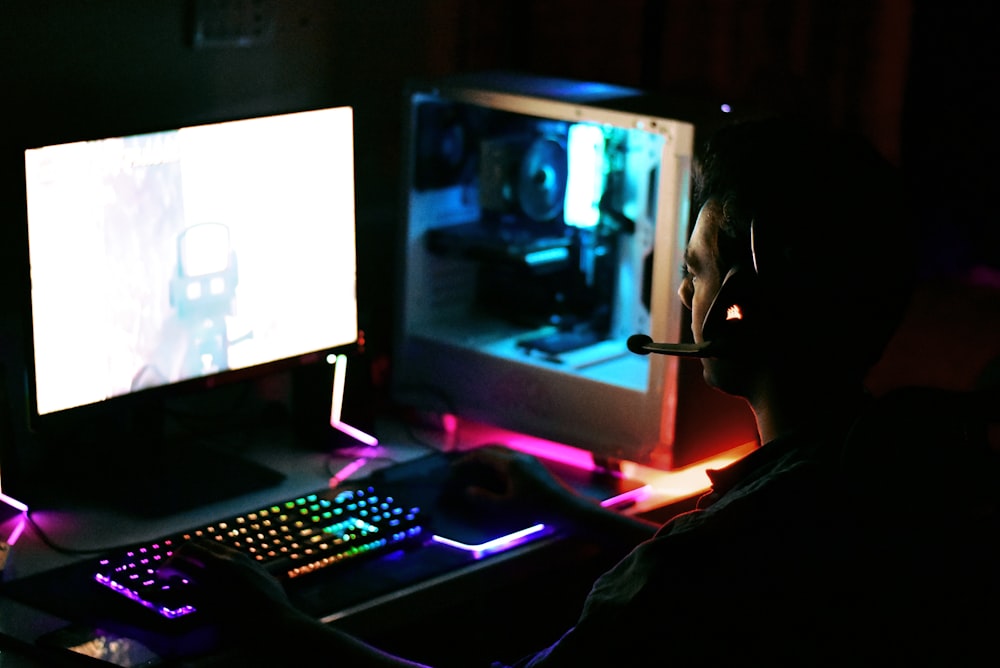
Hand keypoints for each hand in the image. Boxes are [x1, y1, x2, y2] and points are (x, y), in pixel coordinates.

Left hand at [162, 539, 300, 625]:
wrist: (274, 622)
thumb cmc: (275, 607)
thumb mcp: (267, 581)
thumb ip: (256, 574)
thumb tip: (259, 574)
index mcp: (238, 557)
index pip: (208, 544)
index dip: (193, 553)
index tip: (188, 563)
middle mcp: (223, 562)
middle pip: (191, 547)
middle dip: (177, 557)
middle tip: (170, 572)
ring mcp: (213, 578)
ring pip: (179, 562)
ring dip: (167, 569)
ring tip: (161, 579)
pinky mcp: (205, 598)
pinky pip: (177, 589)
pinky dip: (166, 590)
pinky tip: (164, 596)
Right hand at [448, 445, 583, 518]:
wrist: (566, 508)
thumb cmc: (536, 508)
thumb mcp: (506, 507)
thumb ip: (485, 499)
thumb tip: (469, 491)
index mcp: (511, 463)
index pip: (483, 454)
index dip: (467, 460)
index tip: (455, 467)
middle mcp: (520, 457)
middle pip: (493, 448)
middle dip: (477, 454)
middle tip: (464, 464)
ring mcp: (530, 460)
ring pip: (504, 452)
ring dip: (490, 456)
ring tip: (479, 468)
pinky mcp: (536, 466)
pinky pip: (513, 457)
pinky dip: (500, 461)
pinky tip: (499, 474)